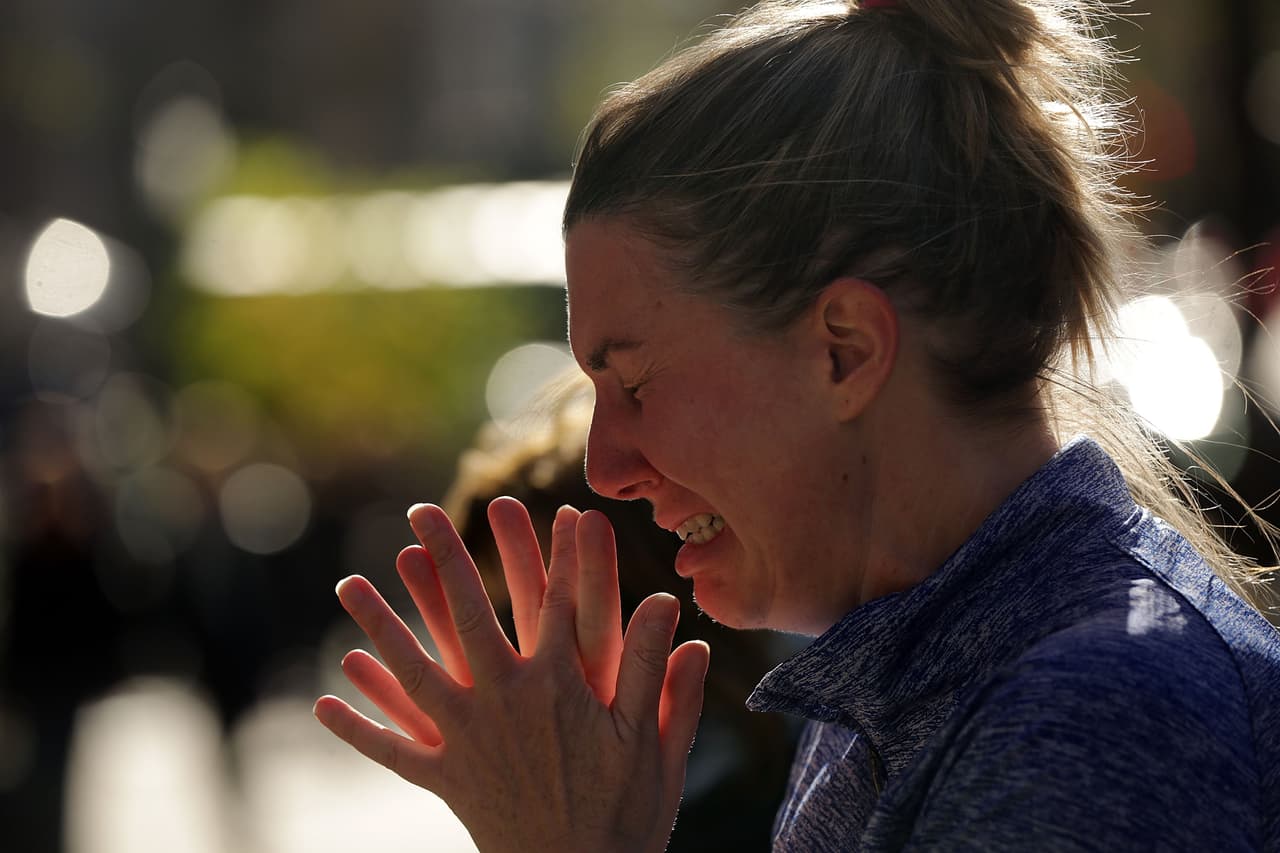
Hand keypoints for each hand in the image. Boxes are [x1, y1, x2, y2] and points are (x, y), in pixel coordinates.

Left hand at [314, 500, 709, 852]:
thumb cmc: (625, 815)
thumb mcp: (653, 743)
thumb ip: (657, 672)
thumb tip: (669, 605)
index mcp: (560, 687)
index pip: (561, 603)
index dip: (564, 552)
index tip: (561, 508)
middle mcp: (506, 701)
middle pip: (470, 616)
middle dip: (446, 560)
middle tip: (421, 513)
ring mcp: (469, 738)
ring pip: (414, 670)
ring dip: (380, 625)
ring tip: (348, 583)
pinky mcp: (446, 777)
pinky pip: (394, 749)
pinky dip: (360, 726)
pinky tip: (328, 698)